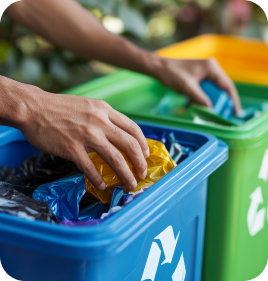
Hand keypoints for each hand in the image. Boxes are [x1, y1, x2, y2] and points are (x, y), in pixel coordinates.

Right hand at [18, 88, 148, 190]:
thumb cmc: (60, 107)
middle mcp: (100, 122)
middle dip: (140, 162)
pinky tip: (102, 185)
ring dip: (126, 175)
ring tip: (130, 184)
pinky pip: (90, 168)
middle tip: (142, 173)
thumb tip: (118, 135)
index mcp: (105, 110)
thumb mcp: (88, 106)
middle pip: (129, 145)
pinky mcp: (72, 148)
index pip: (133, 128)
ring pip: (115, 159)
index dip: (143, 144)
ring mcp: (87, 135)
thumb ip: (104, 118)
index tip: (145, 155)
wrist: (34, 107)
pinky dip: (98, 179)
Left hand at [154, 58, 240, 111]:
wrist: (159, 68)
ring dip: (211, 102)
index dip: (233, 100)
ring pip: (212, 91)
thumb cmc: (172, 74)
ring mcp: (204, 73)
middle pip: (221, 88)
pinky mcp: (198, 78)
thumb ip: (200, 98)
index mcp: (211, 68)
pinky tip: (199, 107)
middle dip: (222, 102)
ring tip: (212, 114)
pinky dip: (203, 99)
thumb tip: (211, 110)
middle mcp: (211, 69)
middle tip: (224, 115)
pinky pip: (204, 90)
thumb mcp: (187, 87)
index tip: (236, 112)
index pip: (227, 85)